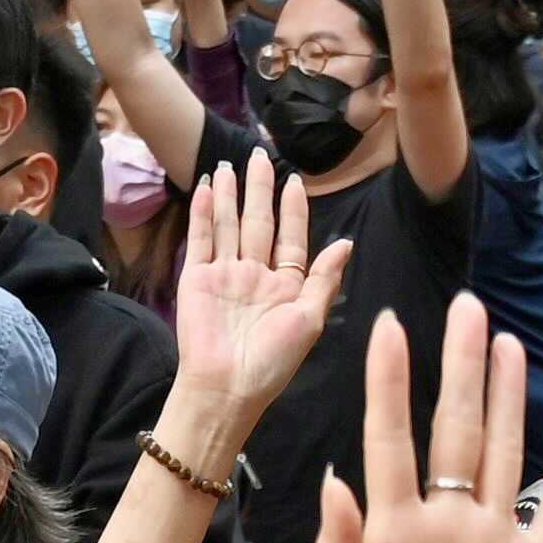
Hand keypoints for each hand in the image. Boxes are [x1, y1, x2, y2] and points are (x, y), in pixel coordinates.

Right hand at [172, 157, 345, 413]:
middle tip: (259, 155)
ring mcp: (224, 275)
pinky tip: (207, 189)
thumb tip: (346, 242)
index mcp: (286, 285)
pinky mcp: (197, 279)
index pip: (291, 237)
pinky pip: (201, 240)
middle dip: (259, 189)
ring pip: (228, 225)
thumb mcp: (309, 319)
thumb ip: (325, 279)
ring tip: (228, 164)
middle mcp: (255, 275)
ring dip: (229, 195)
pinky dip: (203, 214)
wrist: (226, 387)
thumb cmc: (272, 361)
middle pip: (258, 222)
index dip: (293, 209)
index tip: (295, 181)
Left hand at [310, 298, 542, 542]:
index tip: (390, 327)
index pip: (392, 439)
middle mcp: (445, 523)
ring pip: (503, 455)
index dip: (392, 384)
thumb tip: (333, 480)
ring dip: (508, 400)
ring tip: (508, 344)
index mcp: (395, 529)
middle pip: (457, 429)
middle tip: (467, 304)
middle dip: (462, 367)